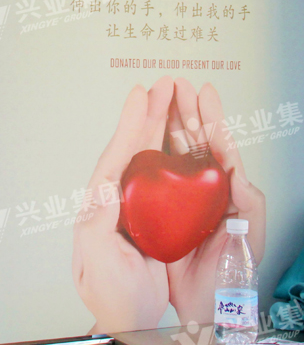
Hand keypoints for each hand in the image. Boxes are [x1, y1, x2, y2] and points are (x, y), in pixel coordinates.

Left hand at [72, 77, 173, 332]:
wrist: (129, 320)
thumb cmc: (110, 294)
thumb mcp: (98, 261)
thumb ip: (96, 225)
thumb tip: (102, 186)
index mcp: (99, 206)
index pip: (115, 157)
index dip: (129, 125)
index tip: (140, 97)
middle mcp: (115, 201)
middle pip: (132, 149)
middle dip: (146, 116)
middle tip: (162, 86)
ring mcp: (135, 207)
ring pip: (147, 157)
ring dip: (158, 127)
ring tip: (170, 99)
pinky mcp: (154, 217)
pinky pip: (163, 176)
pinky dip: (172, 153)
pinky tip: (180, 137)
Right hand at [166, 78, 265, 325]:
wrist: (206, 304)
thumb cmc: (233, 270)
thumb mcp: (250, 234)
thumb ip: (249, 201)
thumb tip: (235, 168)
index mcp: (225, 188)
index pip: (218, 144)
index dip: (211, 116)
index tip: (203, 91)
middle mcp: (200, 186)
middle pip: (193, 139)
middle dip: (185, 109)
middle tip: (176, 83)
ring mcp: (177, 196)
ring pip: (171, 150)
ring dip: (165, 122)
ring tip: (159, 97)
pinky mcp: (156, 208)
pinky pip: (150, 174)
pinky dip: (146, 151)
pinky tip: (138, 134)